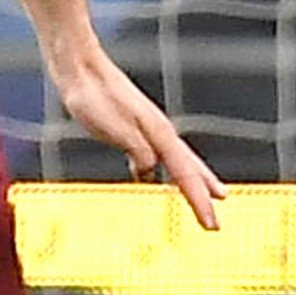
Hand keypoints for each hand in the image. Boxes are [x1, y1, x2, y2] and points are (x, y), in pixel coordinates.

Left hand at [48, 45, 224, 229]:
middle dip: (204, 194)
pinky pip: (156, 154)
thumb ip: (137, 151)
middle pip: (190, 167)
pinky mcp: (131, 125)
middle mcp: (160, 131)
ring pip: (178, 159)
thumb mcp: (114, 128)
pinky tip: (150, 174)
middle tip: (216, 221)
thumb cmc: (92, 96)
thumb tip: (148, 172)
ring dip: (192, 180)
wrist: (79, 67)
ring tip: (208, 195)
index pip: (185, 175)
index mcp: (159, 133)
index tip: (212, 227)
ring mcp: (147, 127)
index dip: (200, 202)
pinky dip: (164, 168)